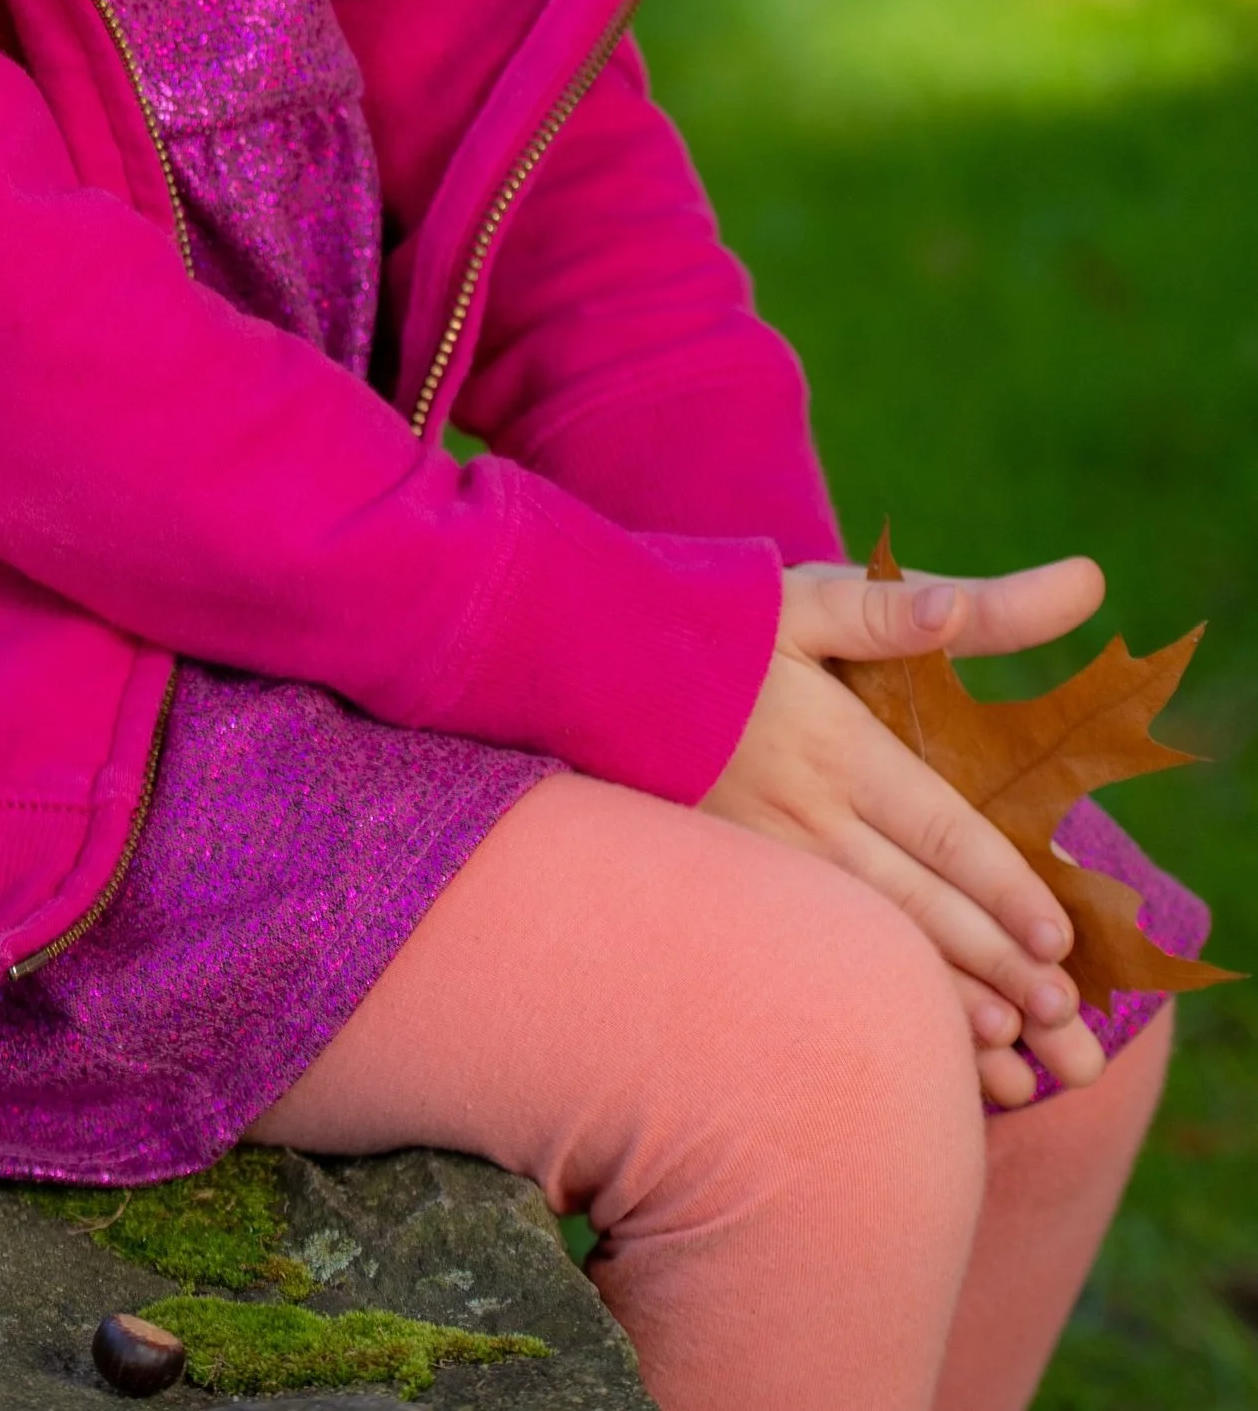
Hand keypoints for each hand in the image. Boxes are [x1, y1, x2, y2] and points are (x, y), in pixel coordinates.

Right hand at [702, 557, 1110, 1109]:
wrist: (580, 653)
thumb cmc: (715, 621)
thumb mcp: (812, 598)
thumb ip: (910, 608)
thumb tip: (1006, 599)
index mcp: (833, 744)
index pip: (937, 828)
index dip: (1002, 885)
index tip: (1057, 938)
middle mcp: (797, 812)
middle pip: (912, 903)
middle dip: (994, 963)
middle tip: (1064, 1016)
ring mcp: (753, 860)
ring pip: (862, 944)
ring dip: (938, 1001)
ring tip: (1010, 1047)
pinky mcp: (718, 887)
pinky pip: (806, 959)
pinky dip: (862, 1005)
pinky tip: (905, 1041)